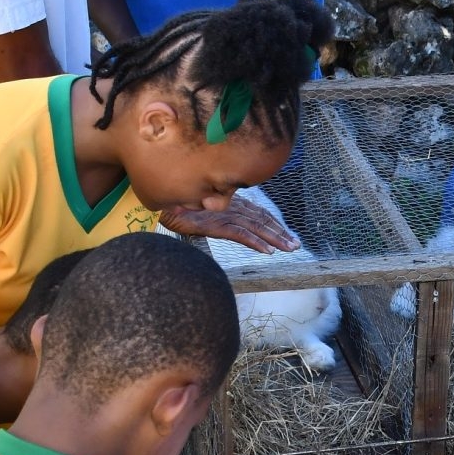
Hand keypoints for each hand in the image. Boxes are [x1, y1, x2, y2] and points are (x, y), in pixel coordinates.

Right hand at [159, 193, 299, 252]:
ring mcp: (222, 215)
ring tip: (288, 248)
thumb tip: (226, 220)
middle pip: (261, 220)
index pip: (258, 213)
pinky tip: (266, 251)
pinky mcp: (213, 224)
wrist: (157, 203)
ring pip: (255, 227)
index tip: (288, 234)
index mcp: (229, 203)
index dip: (275, 223)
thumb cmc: (177, 205)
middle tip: (296, 244)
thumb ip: (218, 213)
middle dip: (280, 232)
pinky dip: (254, 242)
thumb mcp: (202, 209)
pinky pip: (238, 234)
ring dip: (274, 238)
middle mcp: (229, 207)